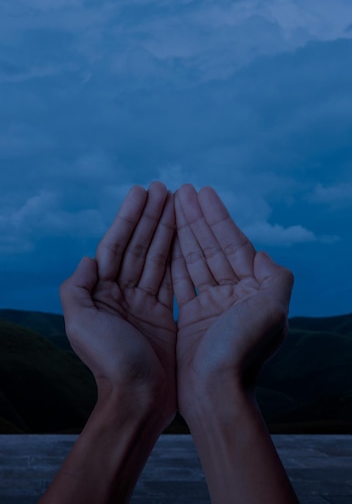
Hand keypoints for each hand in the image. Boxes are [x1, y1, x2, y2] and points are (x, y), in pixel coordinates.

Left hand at [60, 182, 176, 424]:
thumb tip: (89, 258)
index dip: (129, 217)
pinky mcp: (165, 315)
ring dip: (167, 229)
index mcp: (101, 293)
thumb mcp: (81, 325)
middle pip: (139, 245)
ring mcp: (145, 303)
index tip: (143, 191)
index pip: (117, 245)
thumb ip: (77, 289)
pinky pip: (173, 277)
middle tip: (165, 188)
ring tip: (178, 202)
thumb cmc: (110, 364)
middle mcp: (122, 294)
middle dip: (151, 216)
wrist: (139, 401)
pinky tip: (188, 236)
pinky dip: (180, 255)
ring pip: (158, 257)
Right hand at [172, 184, 293, 416]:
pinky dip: (173, 259)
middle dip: (196, 218)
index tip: (202, 192)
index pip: (233, 243)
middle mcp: (233, 294)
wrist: (215, 394)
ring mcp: (211, 305)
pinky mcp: (190, 317)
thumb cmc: (242, 353)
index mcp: (253, 289)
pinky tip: (164, 239)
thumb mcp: (273, 312)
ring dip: (183, 232)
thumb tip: (264, 255)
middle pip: (212, 246)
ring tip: (170, 206)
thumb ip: (277, 278)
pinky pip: (180, 280)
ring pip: (194, 259)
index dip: (218, 217)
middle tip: (180, 190)